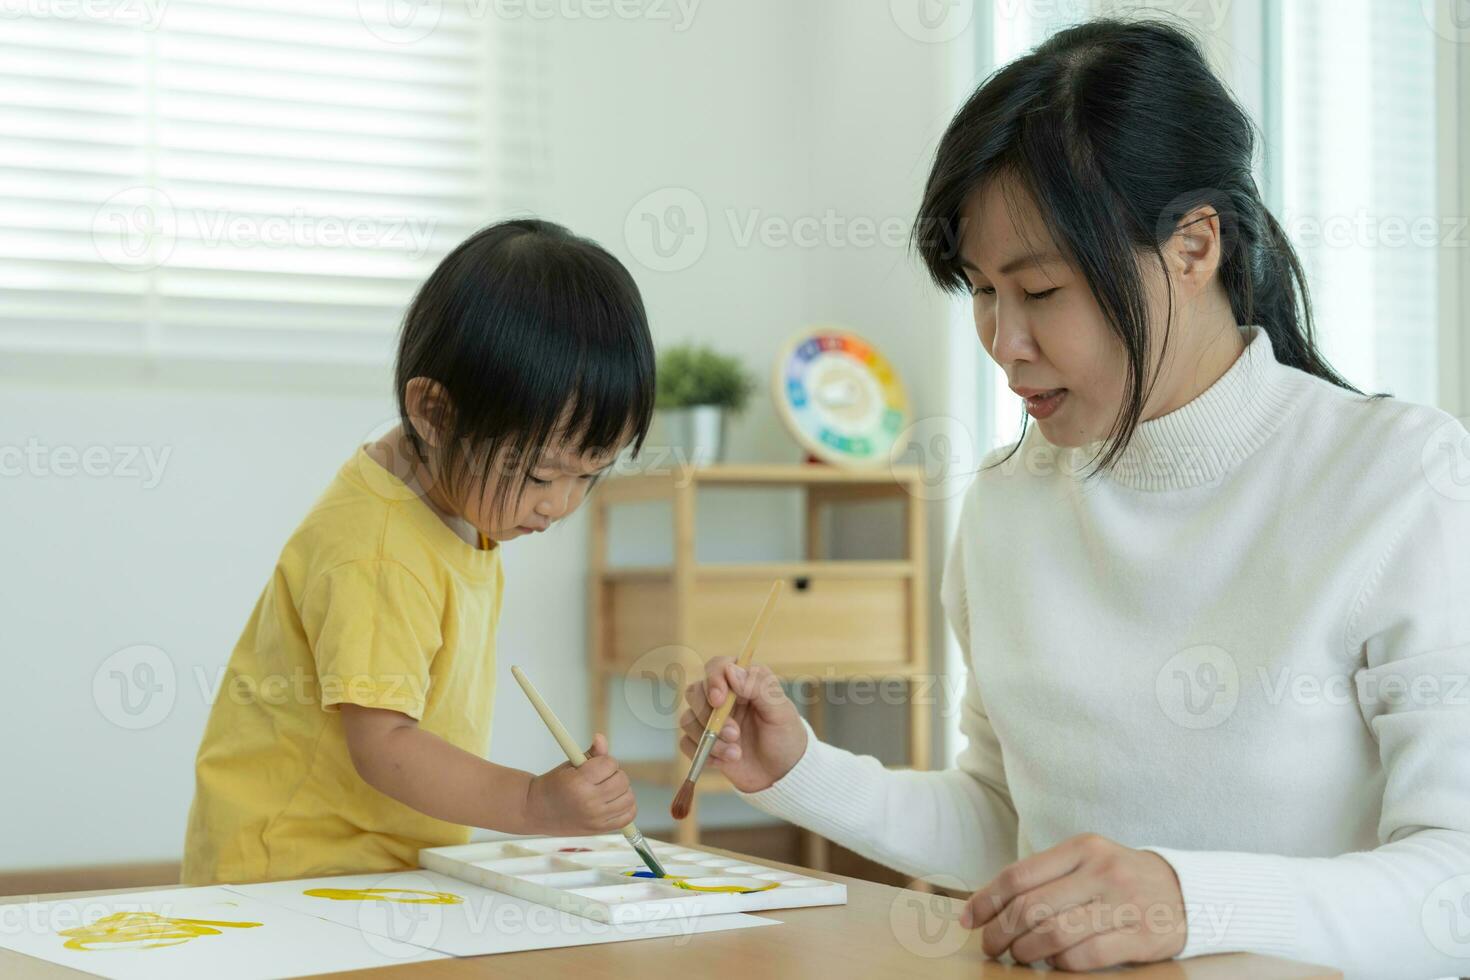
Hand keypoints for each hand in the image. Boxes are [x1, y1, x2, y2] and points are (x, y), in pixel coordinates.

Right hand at [524, 734, 635, 834]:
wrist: (536, 810)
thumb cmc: (553, 786)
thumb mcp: (570, 765)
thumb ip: (591, 753)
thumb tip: (601, 738)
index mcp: (578, 782)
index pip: (609, 764)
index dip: (606, 761)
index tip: (598, 765)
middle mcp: (589, 802)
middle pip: (622, 780)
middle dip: (614, 774)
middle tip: (602, 777)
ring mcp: (596, 817)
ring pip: (628, 798)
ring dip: (622, 790)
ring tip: (608, 789)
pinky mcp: (599, 829)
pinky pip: (628, 816)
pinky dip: (626, 807)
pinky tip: (615, 802)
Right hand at [678, 657, 805, 792]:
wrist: (782, 775)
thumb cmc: (785, 737)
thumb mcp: (781, 711)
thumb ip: (759, 687)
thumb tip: (731, 670)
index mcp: (743, 681)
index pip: (717, 666)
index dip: (713, 680)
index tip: (719, 700)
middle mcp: (724, 698)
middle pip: (695, 691)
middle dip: (709, 716)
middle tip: (735, 734)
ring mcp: (711, 721)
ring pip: (688, 719)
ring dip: (710, 739)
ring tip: (736, 754)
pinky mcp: (703, 743)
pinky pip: (686, 743)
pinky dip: (703, 753)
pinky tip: (725, 761)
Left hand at [960, 833, 1186, 970]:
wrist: (1190, 894)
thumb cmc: (1122, 879)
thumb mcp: (1088, 862)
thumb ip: (1047, 877)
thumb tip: (990, 905)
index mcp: (1082, 848)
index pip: (1019, 875)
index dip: (987, 900)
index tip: (969, 920)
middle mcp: (1101, 871)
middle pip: (1031, 907)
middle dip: (1000, 932)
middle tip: (991, 947)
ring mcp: (1123, 904)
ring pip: (1054, 933)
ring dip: (1026, 951)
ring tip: (1018, 957)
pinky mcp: (1141, 937)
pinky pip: (1085, 956)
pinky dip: (1060, 964)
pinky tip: (1054, 963)